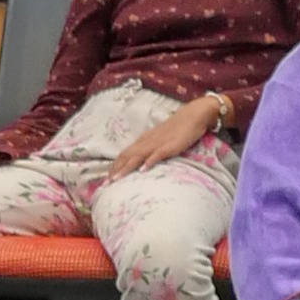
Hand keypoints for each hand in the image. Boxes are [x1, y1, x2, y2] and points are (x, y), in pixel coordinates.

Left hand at [106, 97, 224, 177]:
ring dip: (126, 168)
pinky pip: (158, 154)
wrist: (194, 115)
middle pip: (126, 156)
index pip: (124, 154)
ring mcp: (158, 143)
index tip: (105, 179)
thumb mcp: (159, 139)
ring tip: (116, 180)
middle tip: (105, 184)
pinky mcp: (170, 145)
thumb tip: (140, 163)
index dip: (114, 166)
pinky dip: (149, 162)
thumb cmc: (177, 129)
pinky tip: (143, 170)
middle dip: (115, 170)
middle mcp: (147, 142)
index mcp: (143, 140)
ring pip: (137, 156)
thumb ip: (149, 149)